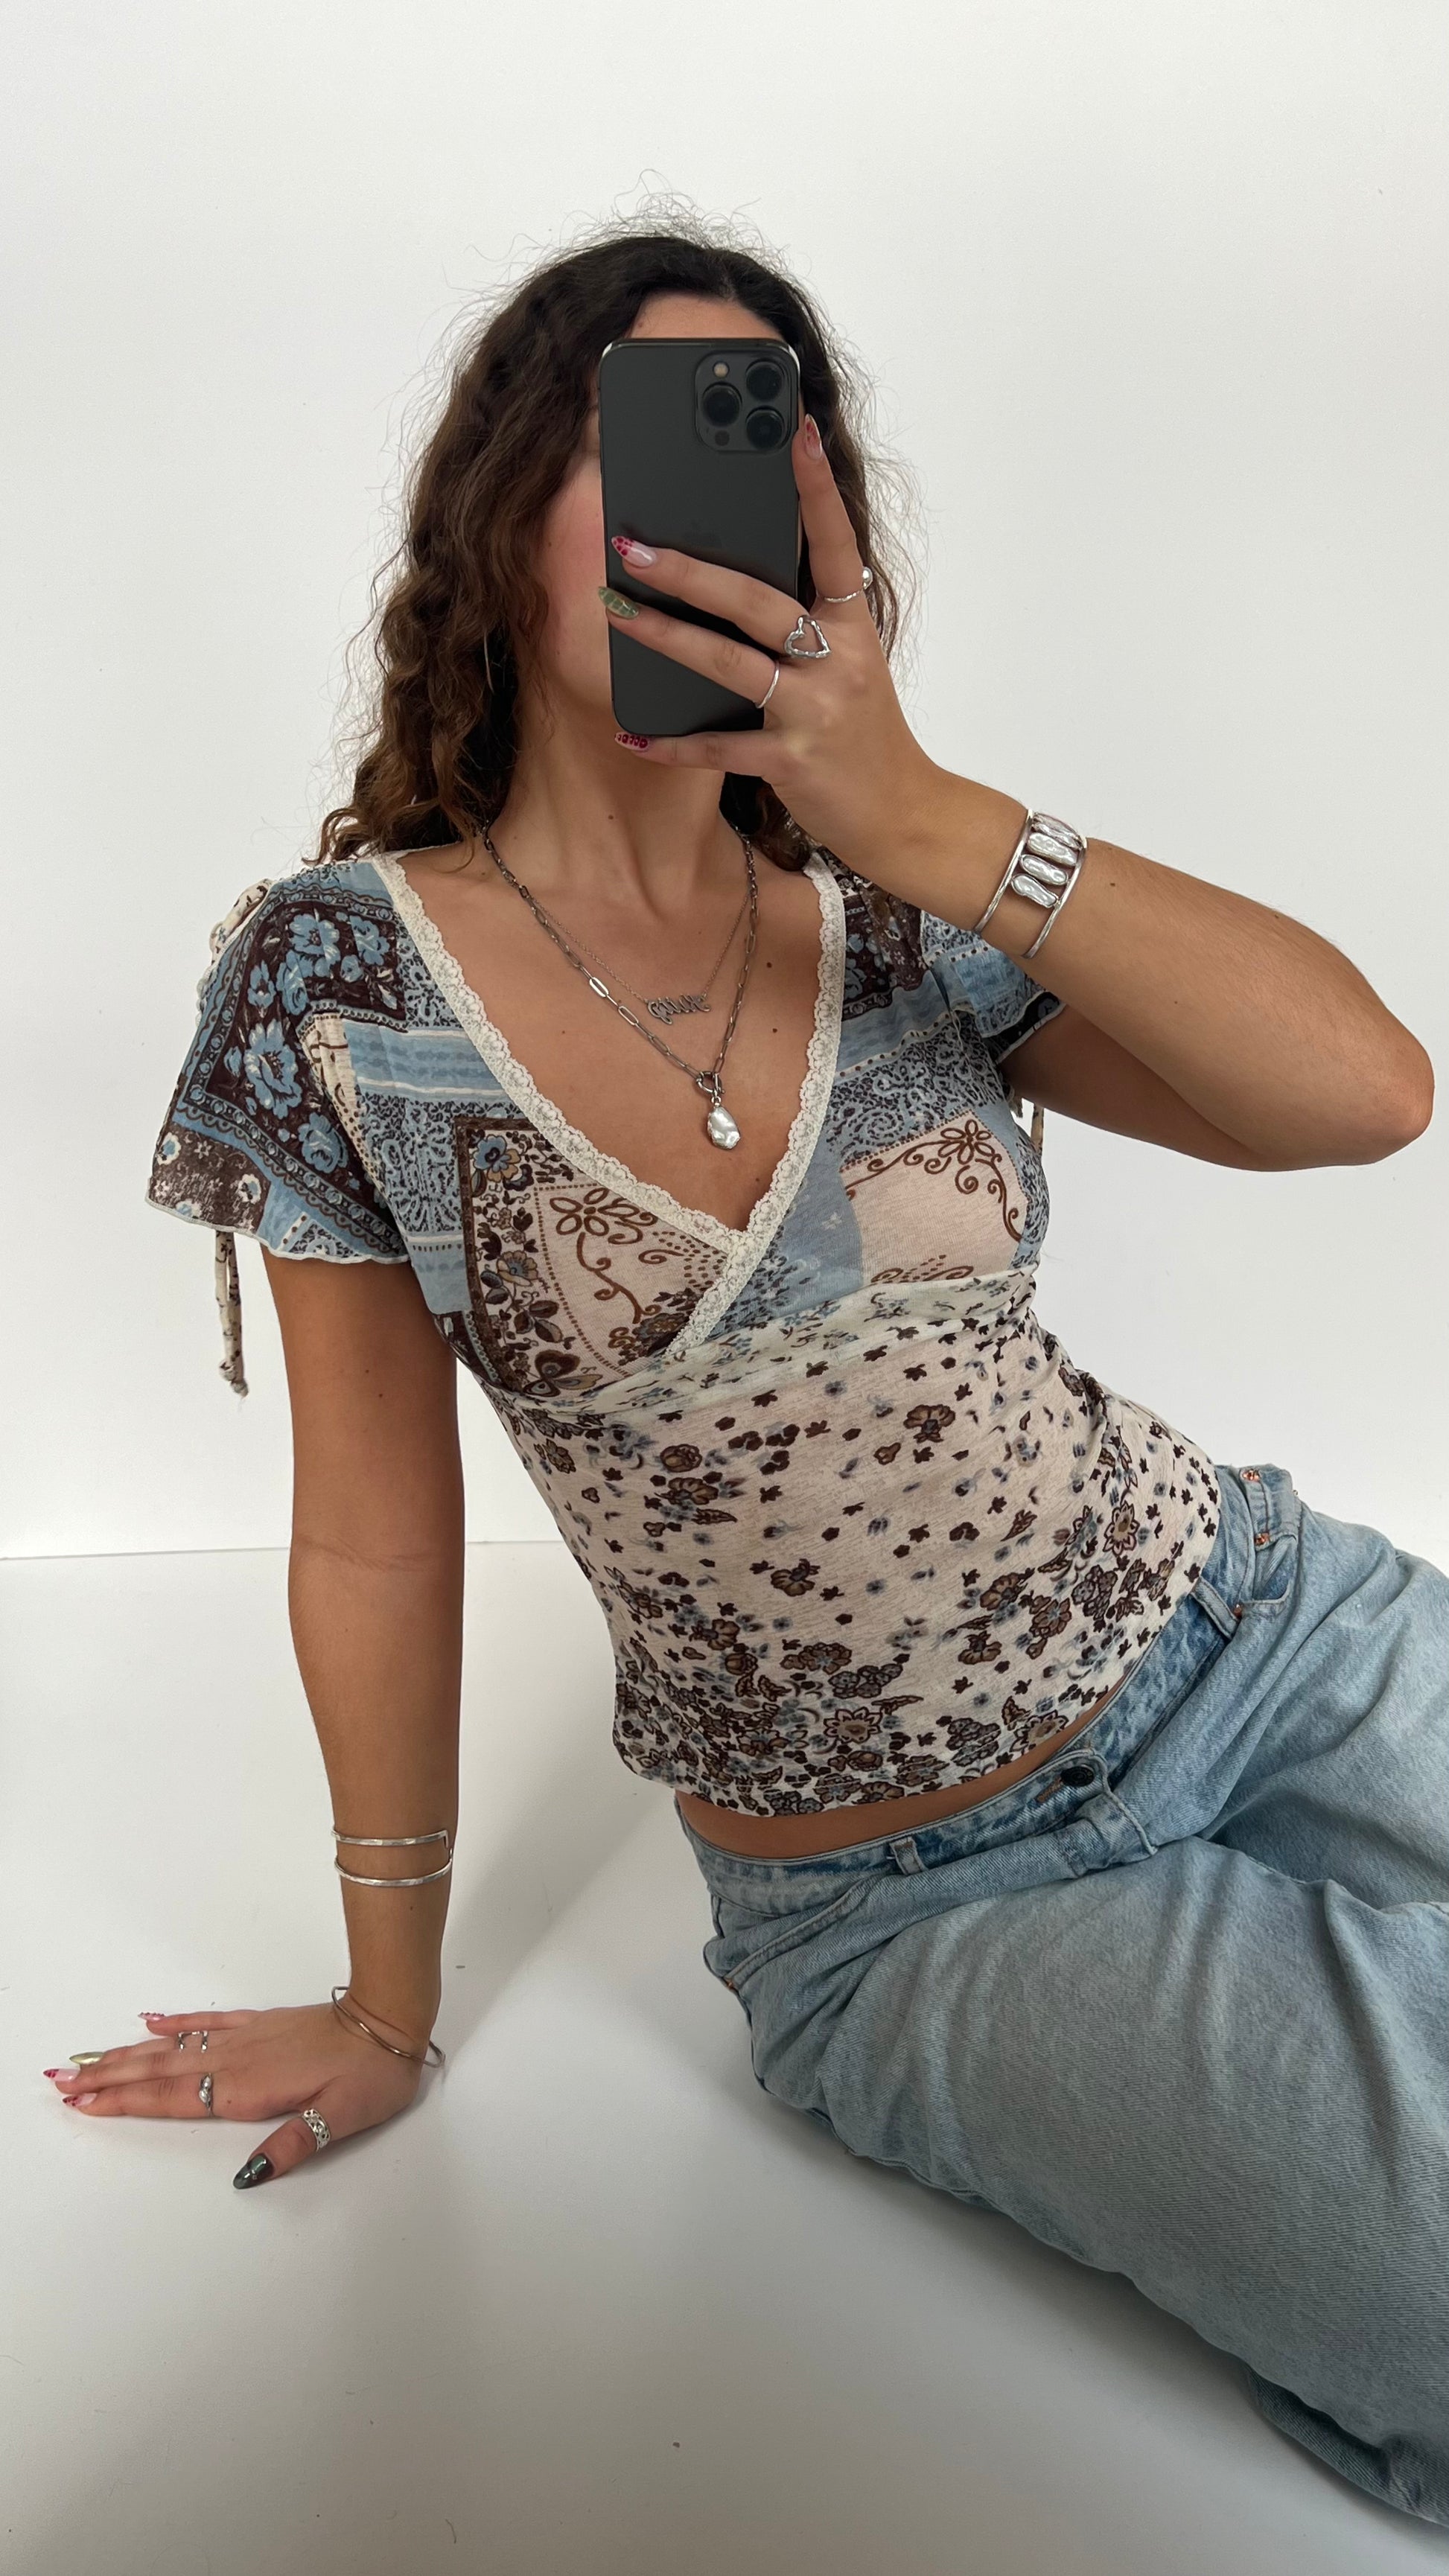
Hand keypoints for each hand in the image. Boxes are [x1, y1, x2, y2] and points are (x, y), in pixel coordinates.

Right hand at [46, 1999, 430, 2186]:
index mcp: (249, 2088)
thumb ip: (292, 2145)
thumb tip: (248, 2176)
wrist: (391, 2019)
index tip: (82, 2101)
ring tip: (89, 2057)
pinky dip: (177, 2023)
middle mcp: (238, 2060)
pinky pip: (208, 2022)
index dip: (125, 2101)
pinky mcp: (262, 2024)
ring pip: (174, 2047)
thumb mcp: (341, 2118)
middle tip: (61, 2078)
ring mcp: (247, 2038)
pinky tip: (151, 2021)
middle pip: (159, 2070)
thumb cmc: (371, 2074)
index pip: (172, 2097)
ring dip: (129, 2053)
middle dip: (109, 2076)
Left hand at [601, 413, 943, 886]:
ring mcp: (815, 712)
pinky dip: (673, 744)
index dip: (816, 488)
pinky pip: (720, 747)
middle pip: (757, 601)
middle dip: (689, 570)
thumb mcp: (849, 668)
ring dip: (667, 637)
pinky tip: (631, 735)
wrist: (907, 815)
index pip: (835, 544)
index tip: (795, 430)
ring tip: (617, 613)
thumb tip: (730, 584)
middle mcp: (838, 660)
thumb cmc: (865, 736)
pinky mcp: (793, 763)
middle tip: (632, 544)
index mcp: (855, 627)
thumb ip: (805, 627)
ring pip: (731, 664)